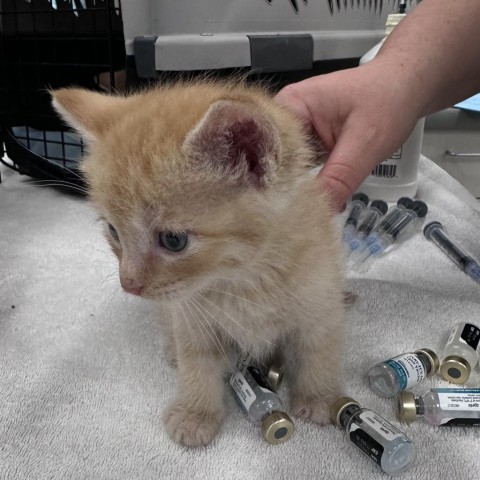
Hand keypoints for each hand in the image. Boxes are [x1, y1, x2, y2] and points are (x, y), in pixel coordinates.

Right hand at [275, 61, 422, 210]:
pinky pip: (299, 167)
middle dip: (279, 189)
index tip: (272, 210)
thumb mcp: (365, 143)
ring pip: (285, 166)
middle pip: (272, 159)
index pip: (268, 148)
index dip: (269, 180)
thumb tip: (316, 214)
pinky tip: (308, 202)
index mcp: (290, 105)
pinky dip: (306, 184)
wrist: (408, 86)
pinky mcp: (309, 141)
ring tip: (291, 216)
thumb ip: (339, 179)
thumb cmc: (389, 99)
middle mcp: (286, 116)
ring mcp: (297, 129)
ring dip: (293, 189)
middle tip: (280, 220)